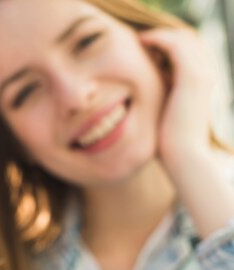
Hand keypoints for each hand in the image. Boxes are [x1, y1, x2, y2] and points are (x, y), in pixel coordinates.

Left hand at [138, 28, 216, 172]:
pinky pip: (176, 46)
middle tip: (141, 40)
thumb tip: (141, 101)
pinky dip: (159, 39)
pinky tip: (141, 41)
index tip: (145, 50)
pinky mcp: (192, 77)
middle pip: (189, 42)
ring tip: (139, 39)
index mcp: (203, 85)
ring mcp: (202, 75)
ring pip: (183, 39)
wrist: (184, 157)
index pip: (190, 53)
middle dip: (165, 38)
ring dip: (160, 35)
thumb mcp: (165, 118)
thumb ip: (160, 103)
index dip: (169, 47)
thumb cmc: (170, 146)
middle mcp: (207, 76)